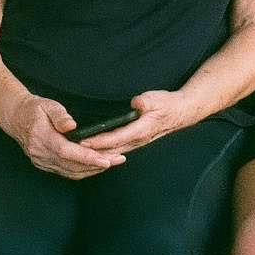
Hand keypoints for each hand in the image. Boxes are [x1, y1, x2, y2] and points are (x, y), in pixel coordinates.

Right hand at [3, 94, 123, 178]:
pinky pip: (66, 172)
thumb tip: (72, 125)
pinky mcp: (44, 164)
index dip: (87, 157)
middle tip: (119, 159)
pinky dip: (82, 171)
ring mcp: (41, 161)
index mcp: (41, 137)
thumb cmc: (34, 108)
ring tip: (113, 162)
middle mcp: (40, 153)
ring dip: (92, 169)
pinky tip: (95, 166)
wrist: (15, 117)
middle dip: (97, 164)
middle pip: (72, 165)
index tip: (106, 159)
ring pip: (70, 172)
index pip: (67, 152)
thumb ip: (59, 116)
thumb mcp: (47, 105)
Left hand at [74, 90, 193, 153]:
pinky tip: (96, 153)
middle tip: (74, 152)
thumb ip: (145, 102)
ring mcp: (137, 142)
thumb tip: (136, 103)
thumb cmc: (167, 104)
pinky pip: (118, 149)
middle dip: (93, 152)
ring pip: (114, 152)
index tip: (84, 142)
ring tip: (80, 155)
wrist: (180, 112)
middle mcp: (137, 140)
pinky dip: (105, 152)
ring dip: (98, 155)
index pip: (115, 138)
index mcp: (141, 130)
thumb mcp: (157, 98)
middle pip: (111, 150)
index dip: (99, 141)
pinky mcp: (136, 141)